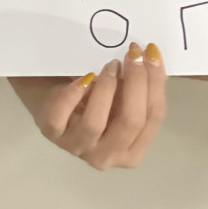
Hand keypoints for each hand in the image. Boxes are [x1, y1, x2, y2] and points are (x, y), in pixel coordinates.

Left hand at [7, 42, 166, 169]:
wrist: (57, 99)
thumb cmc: (97, 99)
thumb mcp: (124, 98)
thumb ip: (143, 88)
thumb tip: (153, 61)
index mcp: (133, 151)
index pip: (154, 117)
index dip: (155, 83)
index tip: (151, 53)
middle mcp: (107, 156)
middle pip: (130, 121)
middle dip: (136, 83)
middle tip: (133, 54)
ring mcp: (77, 147)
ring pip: (95, 123)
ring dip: (107, 88)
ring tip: (111, 65)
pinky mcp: (52, 133)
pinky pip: (61, 116)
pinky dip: (74, 94)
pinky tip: (85, 78)